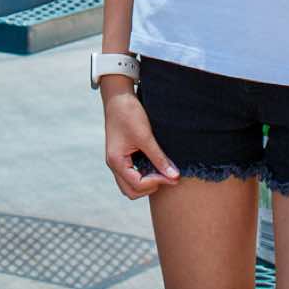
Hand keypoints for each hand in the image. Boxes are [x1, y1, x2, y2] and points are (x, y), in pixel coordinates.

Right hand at [102, 84, 178, 198]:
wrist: (118, 97)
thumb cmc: (129, 114)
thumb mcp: (145, 136)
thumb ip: (159, 158)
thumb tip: (174, 176)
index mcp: (116, 161)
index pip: (137, 185)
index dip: (156, 183)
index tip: (172, 175)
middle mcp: (114, 164)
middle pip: (131, 191)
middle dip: (150, 187)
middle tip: (167, 176)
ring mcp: (117, 161)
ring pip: (130, 185)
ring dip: (147, 183)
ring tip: (161, 171)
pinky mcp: (122, 156)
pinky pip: (131, 174)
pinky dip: (143, 175)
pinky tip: (155, 165)